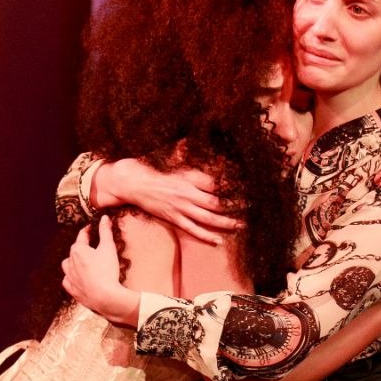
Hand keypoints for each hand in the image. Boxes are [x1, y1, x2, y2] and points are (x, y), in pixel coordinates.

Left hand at [62, 215, 139, 325]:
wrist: (105, 297)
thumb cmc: (107, 271)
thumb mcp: (108, 247)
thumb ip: (105, 231)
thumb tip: (104, 218)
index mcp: (78, 250)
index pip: (82, 235)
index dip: (88, 231)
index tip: (92, 228)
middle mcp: (70, 262)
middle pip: (74, 250)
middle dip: (82, 247)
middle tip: (92, 247)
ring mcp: (69, 277)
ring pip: (67, 265)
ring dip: (73, 262)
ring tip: (82, 263)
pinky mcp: (72, 289)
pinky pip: (68, 280)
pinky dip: (72, 278)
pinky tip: (78, 278)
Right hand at [93, 159, 238, 244]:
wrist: (131, 182)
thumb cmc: (150, 167)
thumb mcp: (170, 156)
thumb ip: (184, 151)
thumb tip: (193, 140)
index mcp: (188, 176)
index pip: (215, 184)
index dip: (231, 188)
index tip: (244, 190)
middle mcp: (187, 193)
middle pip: (215, 202)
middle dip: (233, 206)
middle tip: (249, 209)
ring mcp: (180, 207)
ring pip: (207, 218)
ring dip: (224, 223)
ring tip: (239, 225)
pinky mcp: (173, 218)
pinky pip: (192, 229)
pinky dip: (205, 236)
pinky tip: (217, 240)